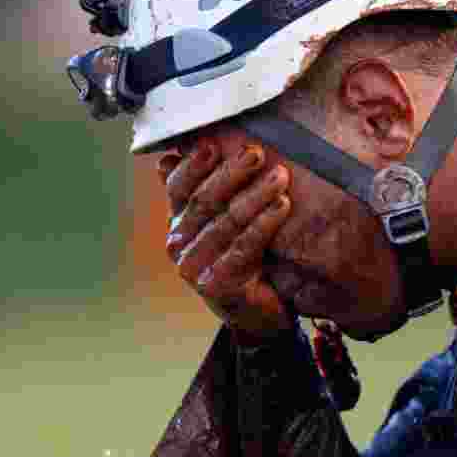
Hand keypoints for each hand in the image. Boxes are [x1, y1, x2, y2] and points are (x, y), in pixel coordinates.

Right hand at [158, 141, 293, 344]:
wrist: (257, 313)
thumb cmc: (243, 258)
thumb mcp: (223, 220)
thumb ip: (206, 189)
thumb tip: (174, 153)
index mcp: (178, 222)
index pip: (177, 186)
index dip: (194, 164)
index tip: (215, 143)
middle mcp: (179, 243)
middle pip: (203, 200)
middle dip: (232, 173)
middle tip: (257, 152)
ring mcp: (194, 266)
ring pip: (226, 222)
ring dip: (255, 195)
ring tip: (280, 176)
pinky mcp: (216, 284)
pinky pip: (243, 247)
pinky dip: (264, 224)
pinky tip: (283, 205)